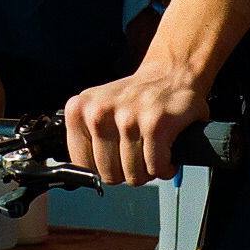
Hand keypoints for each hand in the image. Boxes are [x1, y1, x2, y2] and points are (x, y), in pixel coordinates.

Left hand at [64, 60, 208, 186]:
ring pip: (134, 175)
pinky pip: (157, 168)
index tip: (114, 160)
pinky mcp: (155, 125)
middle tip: (137, 155)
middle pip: (110, 175)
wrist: (170, 74)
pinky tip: (166, 151)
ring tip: (151, 150)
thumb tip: (84, 174)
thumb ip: (85, 137)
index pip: (82, 164)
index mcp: (79, 110)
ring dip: (148, 170)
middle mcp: (99, 113)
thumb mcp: (96, 108)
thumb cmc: (133, 98)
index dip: (103, 169)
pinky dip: (165, 167)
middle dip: (127, 173)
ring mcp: (127, 118)